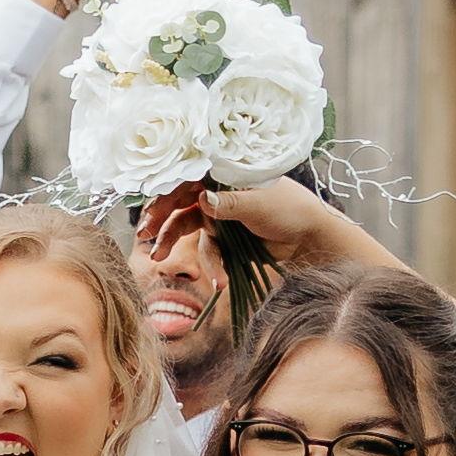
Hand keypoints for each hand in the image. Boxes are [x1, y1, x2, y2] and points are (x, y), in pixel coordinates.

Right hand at [160, 176, 396, 269]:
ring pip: (186, 228)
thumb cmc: (290, 209)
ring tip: (159, 259)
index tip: (150, 210)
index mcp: (223, 175)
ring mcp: (219, 217)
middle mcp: (216, 193)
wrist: (310, 237)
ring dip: (172, 243)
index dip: (164, 193)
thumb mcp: (259, 204)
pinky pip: (209, 252)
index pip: (185, 178)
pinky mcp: (226, 240)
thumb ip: (229, 203)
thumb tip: (200, 199)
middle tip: (144, 236)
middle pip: (178, 203)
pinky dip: (211, 266)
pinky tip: (218, 281)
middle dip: (159, 220)